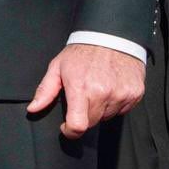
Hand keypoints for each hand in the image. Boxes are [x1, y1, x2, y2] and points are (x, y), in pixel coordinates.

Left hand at [27, 42, 145, 138]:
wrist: (110, 37)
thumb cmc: (81, 53)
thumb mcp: (57, 67)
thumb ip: (45, 91)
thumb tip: (33, 108)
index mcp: (81, 88)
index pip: (78, 124)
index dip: (71, 131)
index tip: (67, 128)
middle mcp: (103, 93)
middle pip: (92, 122)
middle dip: (83, 116)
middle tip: (81, 99)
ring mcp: (121, 94)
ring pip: (108, 117)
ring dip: (100, 109)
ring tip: (96, 89)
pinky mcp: (135, 94)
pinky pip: (122, 110)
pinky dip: (115, 104)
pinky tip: (110, 88)